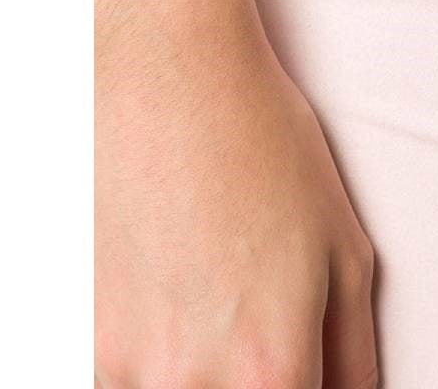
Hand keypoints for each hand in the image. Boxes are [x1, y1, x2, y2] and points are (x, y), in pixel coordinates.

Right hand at [95, 50, 376, 388]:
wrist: (170, 80)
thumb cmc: (263, 147)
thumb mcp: (345, 248)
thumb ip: (354, 352)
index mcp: (273, 367)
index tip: (298, 371)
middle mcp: (194, 386)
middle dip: (253, 382)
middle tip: (252, 317)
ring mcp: (128, 368)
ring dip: (199, 375)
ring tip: (213, 296)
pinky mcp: (83, 340)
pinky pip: (127, 379)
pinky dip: (153, 358)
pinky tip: (171, 295)